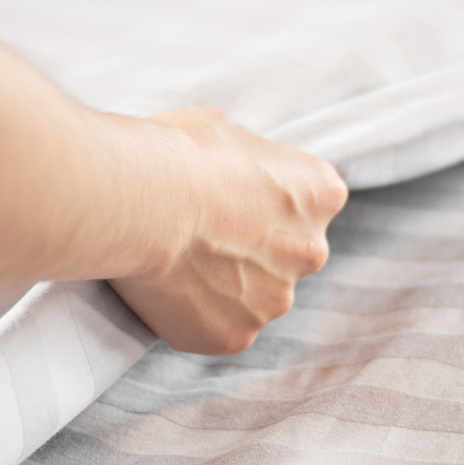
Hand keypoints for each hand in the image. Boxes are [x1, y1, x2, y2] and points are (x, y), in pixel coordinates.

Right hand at [110, 107, 346, 354]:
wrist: (143, 203)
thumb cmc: (178, 154)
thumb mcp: (218, 128)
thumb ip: (238, 154)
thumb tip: (225, 154)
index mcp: (320, 193)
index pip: (308, 203)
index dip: (265, 201)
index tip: (230, 199)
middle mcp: (312, 251)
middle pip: (286, 255)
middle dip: (252, 250)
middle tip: (201, 236)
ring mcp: (276, 300)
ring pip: (253, 297)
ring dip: (224, 287)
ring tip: (176, 264)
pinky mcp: (237, 336)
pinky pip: (217, 328)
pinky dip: (194, 316)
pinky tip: (166, 291)